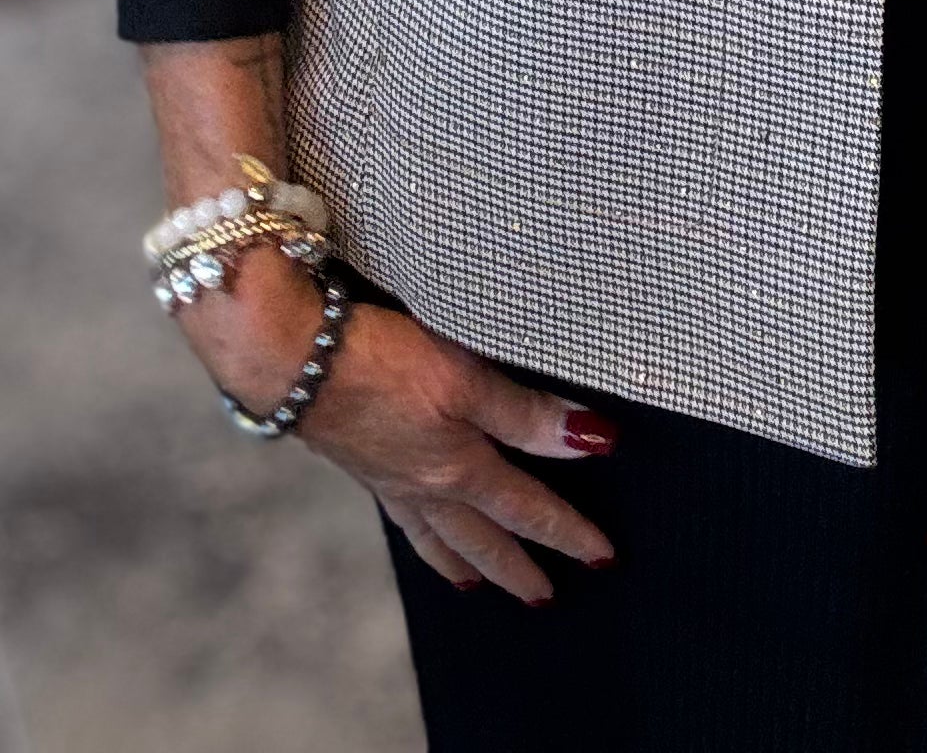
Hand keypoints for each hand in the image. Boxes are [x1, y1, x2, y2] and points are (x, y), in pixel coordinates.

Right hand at [178, 247, 618, 601]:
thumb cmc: (380, 361)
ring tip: (476, 583)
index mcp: (457, 469)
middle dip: (517, 567)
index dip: (568, 531)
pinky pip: (402, 517)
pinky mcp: (361, 461)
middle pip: (482, 538)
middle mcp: (424, 484)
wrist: (292, 359)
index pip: (527, 508)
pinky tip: (417, 524)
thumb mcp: (465, 378)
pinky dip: (420, 536)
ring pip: (436, 535)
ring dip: (463, 561)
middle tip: (546, 598)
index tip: (603, 557)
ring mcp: (388, 477)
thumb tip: (591, 441)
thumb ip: (526, 413)